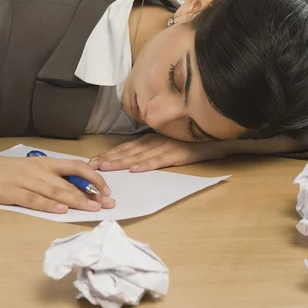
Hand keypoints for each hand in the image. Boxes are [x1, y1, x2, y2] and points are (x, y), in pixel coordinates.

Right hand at [0, 143, 113, 213]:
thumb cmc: (4, 171)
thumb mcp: (31, 170)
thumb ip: (51, 178)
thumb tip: (75, 190)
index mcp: (45, 163)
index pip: (76, 166)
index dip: (94, 178)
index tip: (107, 190)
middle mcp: (39, 170)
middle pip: (70, 181)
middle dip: (92, 193)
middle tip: (109, 203)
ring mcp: (26, 181)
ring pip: (56, 190)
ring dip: (77, 200)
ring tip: (93, 208)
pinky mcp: (12, 192)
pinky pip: (34, 199)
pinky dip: (49, 205)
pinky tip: (62, 210)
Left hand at [88, 134, 225, 171]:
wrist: (216, 137)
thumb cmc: (191, 141)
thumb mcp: (166, 141)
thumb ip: (151, 148)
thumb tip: (133, 159)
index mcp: (150, 138)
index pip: (125, 147)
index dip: (108, 154)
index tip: (92, 161)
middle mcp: (154, 141)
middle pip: (127, 151)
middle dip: (108, 159)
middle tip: (91, 167)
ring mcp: (166, 146)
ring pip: (139, 156)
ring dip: (121, 162)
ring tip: (106, 168)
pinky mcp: (178, 153)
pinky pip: (160, 160)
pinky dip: (147, 164)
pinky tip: (136, 170)